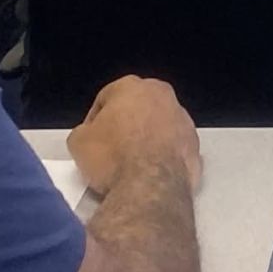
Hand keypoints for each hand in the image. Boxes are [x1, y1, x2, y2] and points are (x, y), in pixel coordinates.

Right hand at [68, 76, 201, 195]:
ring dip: (146, 138)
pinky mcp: (193, 141)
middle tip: (110, 149)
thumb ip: (83, 131)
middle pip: (136, 107)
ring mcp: (182, 117)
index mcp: (132, 86)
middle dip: (123, 125)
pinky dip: (162, 154)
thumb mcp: (78, 143)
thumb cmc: (113, 157)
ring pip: (157, 124)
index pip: (106, 97)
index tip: (90, 140)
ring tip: (130, 164)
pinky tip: (149, 172)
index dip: (94, 120)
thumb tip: (88, 135)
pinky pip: (172, 145)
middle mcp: (161, 94)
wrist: (151, 185)